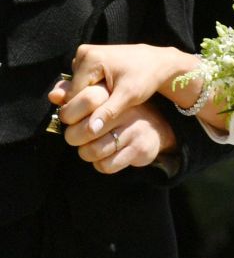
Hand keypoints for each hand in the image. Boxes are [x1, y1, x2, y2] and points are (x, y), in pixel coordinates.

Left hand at [48, 80, 177, 172]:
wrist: (155, 127)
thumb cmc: (119, 111)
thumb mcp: (102, 97)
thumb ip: (76, 94)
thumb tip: (53, 96)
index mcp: (115, 93)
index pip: (87, 99)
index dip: (69, 112)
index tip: (68, 118)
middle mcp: (126, 109)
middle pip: (86, 129)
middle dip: (74, 137)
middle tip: (75, 136)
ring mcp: (134, 129)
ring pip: (94, 150)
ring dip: (86, 152)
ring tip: (88, 147)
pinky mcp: (139, 148)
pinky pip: (107, 165)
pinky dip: (100, 164)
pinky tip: (103, 156)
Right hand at [51, 43, 191, 134]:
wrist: (157, 62)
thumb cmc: (146, 77)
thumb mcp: (129, 96)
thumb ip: (108, 112)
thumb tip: (90, 130)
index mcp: (90, 58)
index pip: (72, 97)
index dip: (85, 111)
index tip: (105, 111)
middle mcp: (83, 53)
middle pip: (73, 92)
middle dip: (87, 104)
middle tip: (110, 103)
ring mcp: (84, 55)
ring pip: (76, 90)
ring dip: (89, 99)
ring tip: (111, 97)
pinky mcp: (88, 59)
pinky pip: (82, 84)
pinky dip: (91, 91)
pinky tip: (107, 93)